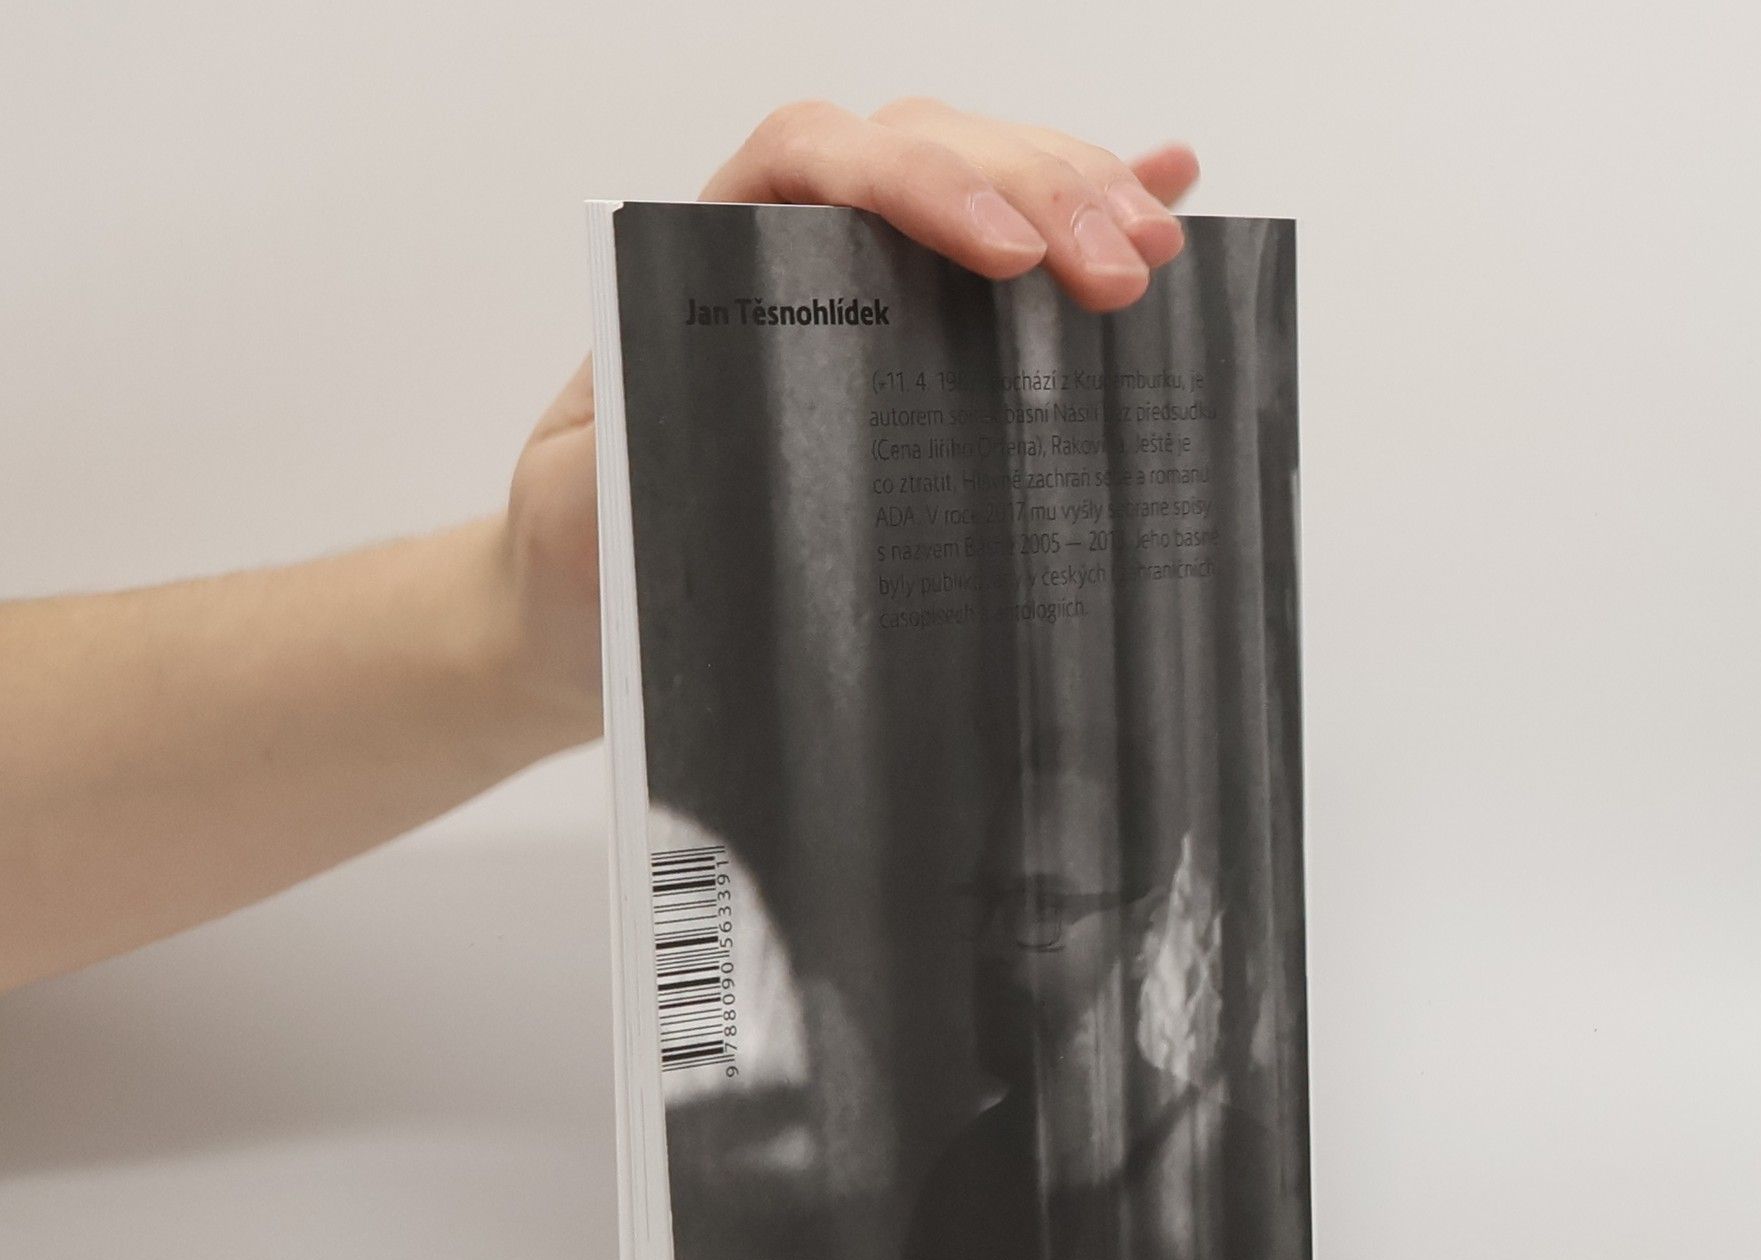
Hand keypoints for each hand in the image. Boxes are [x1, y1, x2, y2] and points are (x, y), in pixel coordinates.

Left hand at [497, 98, 1199, 747]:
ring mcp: (861, 284)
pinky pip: (1005, 257)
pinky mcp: (911, 342)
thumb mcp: (585, 507)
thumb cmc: (587, 552)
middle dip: (1036, 190)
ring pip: (978, 181)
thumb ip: (633, 449)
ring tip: (1159, 250)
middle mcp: (789, 246)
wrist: (585, 600)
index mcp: (706, 260)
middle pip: (926, 151)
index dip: (919, 183)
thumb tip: (731, 422)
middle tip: (1124, 272)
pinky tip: (1168, 195)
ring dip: (1079, 197)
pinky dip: (1084, 217)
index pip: (816, 157)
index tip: (1004, 257)